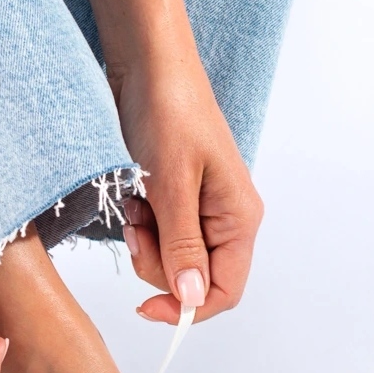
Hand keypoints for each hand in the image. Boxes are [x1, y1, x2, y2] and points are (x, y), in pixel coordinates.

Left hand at [112, 48, 263, 323]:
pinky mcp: (176, 196)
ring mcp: (200, 208)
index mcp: (239, 218)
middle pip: (192, 279)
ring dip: (145, 241)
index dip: (187, 308)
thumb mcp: (171, 185)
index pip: (225, 291)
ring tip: (136, 202)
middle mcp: (225, 218)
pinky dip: (140, 221)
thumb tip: (193, 300)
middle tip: (137, 225)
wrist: (148, 63)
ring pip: (169, 258)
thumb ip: (181, 246)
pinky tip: (134, 193)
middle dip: (157, 264)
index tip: (145, 307)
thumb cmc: (168, 111)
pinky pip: (157, 232)